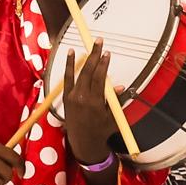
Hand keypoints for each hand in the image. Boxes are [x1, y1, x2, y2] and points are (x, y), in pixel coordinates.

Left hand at [62, 39, 117, 165]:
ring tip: (86, 45)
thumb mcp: (112, 116)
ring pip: (78, 73)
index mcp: (95, 102)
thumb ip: (115, 100)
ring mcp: (72, 97)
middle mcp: (82, 97)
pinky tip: (70, 54)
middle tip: (99, 42)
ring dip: (82, 58)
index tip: (107, 53)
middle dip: (94, 55)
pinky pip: (68, 78)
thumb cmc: (101, 130)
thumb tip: (118, 86)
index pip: (100, 77)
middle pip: (89, 71)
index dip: (103, 64)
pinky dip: (69, 66)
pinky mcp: (66, 97)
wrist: (84, 142)